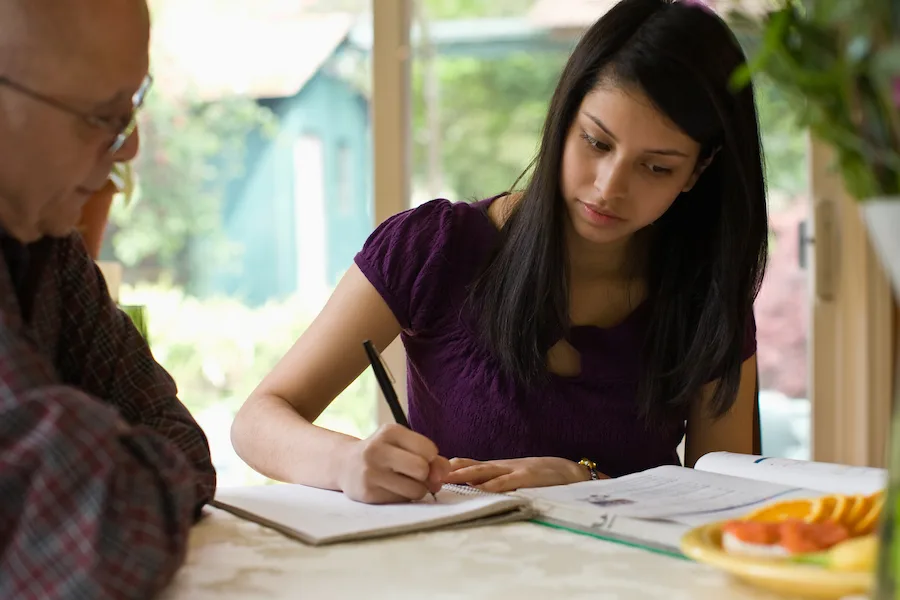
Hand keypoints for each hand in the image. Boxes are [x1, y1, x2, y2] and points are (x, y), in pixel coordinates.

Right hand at [337, 424, 450, 503]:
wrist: (345, 464)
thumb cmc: (385, 453)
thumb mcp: (405, 445)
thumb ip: (432, 457)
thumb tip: (442, 477)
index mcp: (390, 431)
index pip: (429, 449)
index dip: (431, 459)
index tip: (420, 459)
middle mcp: (377, 449)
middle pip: (422, 469)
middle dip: (425, 476)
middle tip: (415, 475)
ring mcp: (370, 472)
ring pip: (416, 490)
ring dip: (417, 490)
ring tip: (404, 483)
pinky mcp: (367, 493)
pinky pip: (402, 501)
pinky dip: (403, 498)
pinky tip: (391, 489)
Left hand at [443, 457, 602, 492]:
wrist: (570, 472)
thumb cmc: (540, 477)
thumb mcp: (513, 477)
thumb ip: (494, 480)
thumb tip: (469, 484)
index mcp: (499, 468)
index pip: (470, 465)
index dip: (452, 468)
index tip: (429, 471)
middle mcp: (503, 466)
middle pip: (473, 466)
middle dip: (452, 471)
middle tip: (431, 474)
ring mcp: (516, 470)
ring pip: (486, 471)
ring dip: (466, 474)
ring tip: (449, 478)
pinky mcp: (529, 477)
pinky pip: (509, 482)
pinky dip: (495, 485)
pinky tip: (483, 489)